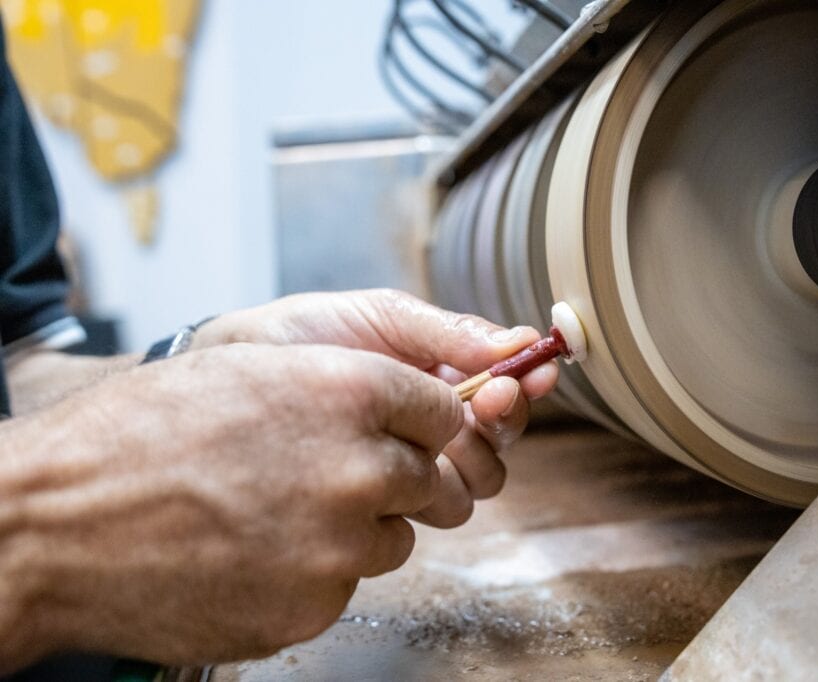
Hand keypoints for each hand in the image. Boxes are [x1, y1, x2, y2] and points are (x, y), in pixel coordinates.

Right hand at [0, 342, 462, 668]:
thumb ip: (342, 388)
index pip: (445, 411)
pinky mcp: (313, 607)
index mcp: (349, 390)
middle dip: (404, 480)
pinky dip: (314, 573)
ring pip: (393, 538)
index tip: (414, 433)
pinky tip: (255, 553)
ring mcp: (338, 545)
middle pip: (433, 480)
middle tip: (350, 480)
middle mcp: (359, 468)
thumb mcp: (249, 370)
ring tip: (280, 515)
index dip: (428, 423)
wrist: (57, 523)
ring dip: (358, 530)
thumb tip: (404, 418)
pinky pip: (344, 585)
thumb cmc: (140, 434)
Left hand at [194, 289, 560, 526]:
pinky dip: (433, 492)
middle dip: (501, 421)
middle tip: (480, 402)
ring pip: (480, 480)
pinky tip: (399, 470)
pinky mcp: (388, 501)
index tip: (530, 374)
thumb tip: (516, 339)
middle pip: (504, 437)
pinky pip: (438, 509)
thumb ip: (445, 330)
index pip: (507, 380)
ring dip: (469, 461)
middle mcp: (435, 420)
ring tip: (431, 441)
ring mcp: (413, 463)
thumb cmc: (298, 339)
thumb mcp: (376, 316)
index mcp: (440, 369)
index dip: (527, 379)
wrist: (227, 380)